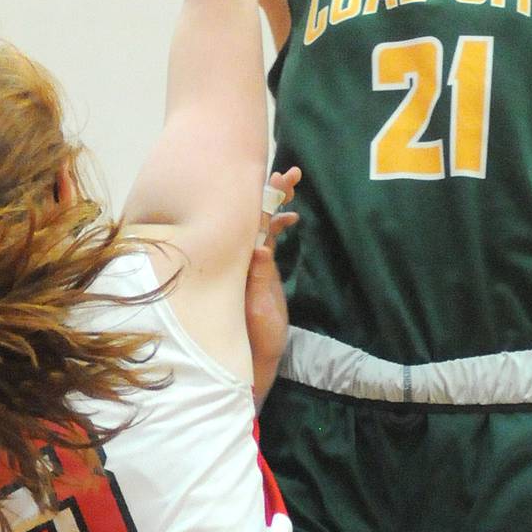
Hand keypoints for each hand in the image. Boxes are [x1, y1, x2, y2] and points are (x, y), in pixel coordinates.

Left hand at [246, 167, 299, 403]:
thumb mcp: (257, 310)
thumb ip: (259, 281)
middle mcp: (242, 257)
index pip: (249, 223)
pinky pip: (267, 239)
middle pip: (254, 216)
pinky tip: (293, 218)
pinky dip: (279, 225)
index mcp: (238, 262)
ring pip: (260, 224)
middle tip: (291, 173)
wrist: (255, 357)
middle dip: (272, 193)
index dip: (263, 201)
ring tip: (292, 183)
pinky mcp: (262, 269)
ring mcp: (252, 262)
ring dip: (276, 204)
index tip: (276, 181)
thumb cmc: (253, 336)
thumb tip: (261, 250)